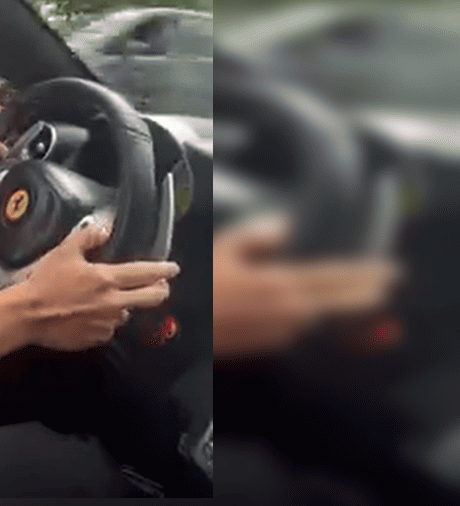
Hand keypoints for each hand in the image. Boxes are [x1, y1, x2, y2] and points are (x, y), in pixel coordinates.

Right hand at [12, 212, 179, 351]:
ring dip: (125, 306)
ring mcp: (106, 323)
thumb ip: (87, 237)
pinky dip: (105, 322)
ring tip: (114, 300)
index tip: (173, 268)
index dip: (164, 269)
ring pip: (127, 314)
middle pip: (151, 298)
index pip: (146, 273)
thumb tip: (105, 226)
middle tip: (161, 285)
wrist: (27, 315)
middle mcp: (113, 303)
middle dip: (161, 290)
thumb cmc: (44, 282)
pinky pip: (108, 329)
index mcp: (107, 279)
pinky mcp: (95, 338)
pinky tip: (93, 315)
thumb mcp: (63, 251)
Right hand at [213, 213, 401, 358]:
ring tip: (361, 295)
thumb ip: (258, 237)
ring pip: (320, 315)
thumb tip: (285, 226)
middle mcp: (290, 311)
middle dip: (364, 292)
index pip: (334, 278)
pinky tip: (314, 310)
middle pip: (337, 300)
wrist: (179, 326)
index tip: (390, 270)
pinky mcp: (268, 344)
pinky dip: (313, 315)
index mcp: (282, 284)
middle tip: (388, 284)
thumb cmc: (198, 283)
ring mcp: (281, 331)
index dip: (364, 274)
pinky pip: (300, 326)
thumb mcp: (223, 249)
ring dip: (340, 305)